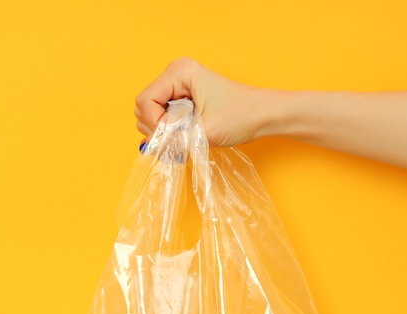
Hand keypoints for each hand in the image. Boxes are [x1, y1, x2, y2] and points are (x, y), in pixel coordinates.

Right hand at [135, 58, 267, 147]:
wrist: (262, 115)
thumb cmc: (240, 117)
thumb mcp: (205, 133)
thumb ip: (175, 140)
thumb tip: (150, 148)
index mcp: (179, 72)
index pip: (145, 101)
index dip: (155, 124)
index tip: (175, 135)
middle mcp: (174, 73)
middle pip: (144, 107)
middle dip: (159, 128)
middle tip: (185, 134)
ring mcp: (177, 85)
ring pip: (151, 114)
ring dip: (165, 130)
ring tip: (190, 132)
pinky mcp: (181, 96)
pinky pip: (162, 117)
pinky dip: (171, 130)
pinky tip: (188, 132)